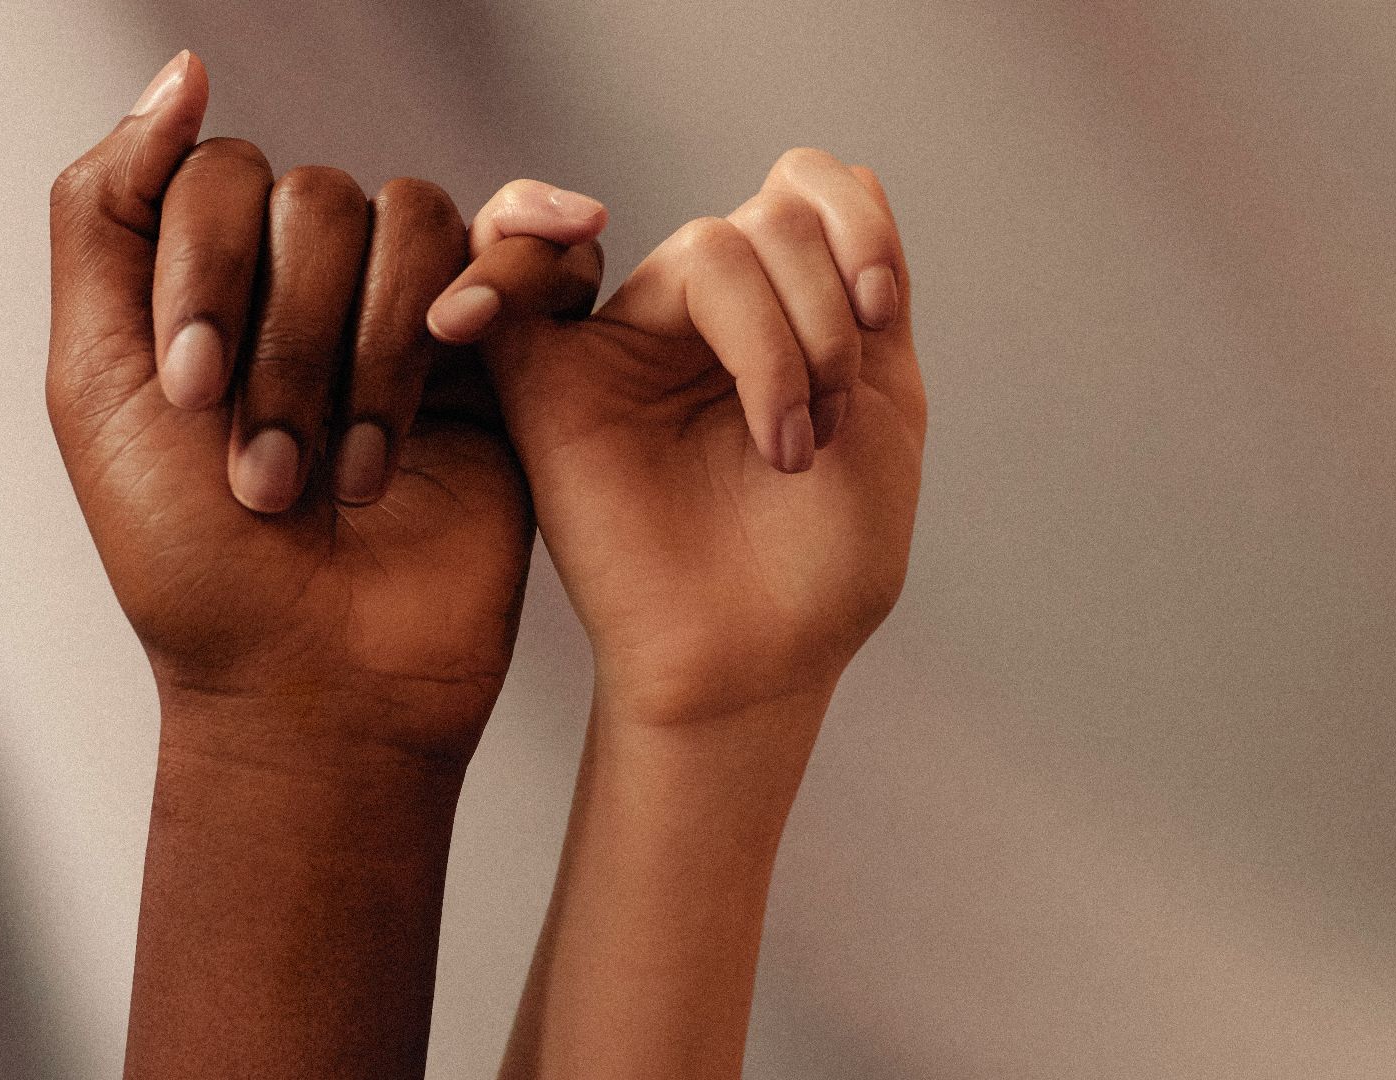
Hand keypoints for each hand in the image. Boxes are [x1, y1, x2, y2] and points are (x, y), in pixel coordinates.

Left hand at [46, 51, 605, 768]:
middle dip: (289, 344)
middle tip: (269, 475)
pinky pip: (528, 254)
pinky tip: (472, 336)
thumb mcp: (93, 383)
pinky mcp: (505, 362)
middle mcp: (313, 284)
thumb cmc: (192, 563)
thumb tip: (182, 71)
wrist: (312, 685)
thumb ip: (105, 212)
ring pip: (417, 223)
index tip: (191, 397)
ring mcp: (413, 318)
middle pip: (322, 201)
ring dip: (375, 357)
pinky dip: (506, 276)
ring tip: (351, 478)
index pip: (222, 177)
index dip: (209, 272)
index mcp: (214, 281)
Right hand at [433, 150, 925, 729]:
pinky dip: (512, 253)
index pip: (807, 190)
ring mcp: (627, 345)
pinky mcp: (550, 387)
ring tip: (787, 448)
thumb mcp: (883, 405)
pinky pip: (515, 287)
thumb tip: (836, 175)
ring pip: (706, 249)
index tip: (880, 315)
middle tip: (826, 429)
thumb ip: (863, 289)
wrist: (757, 662)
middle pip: (768, 220)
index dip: (855, 226)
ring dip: (777, 343)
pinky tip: (536, 268)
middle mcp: (704, 318)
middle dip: (825, 315)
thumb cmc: (823, 561)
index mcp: (784, 313)